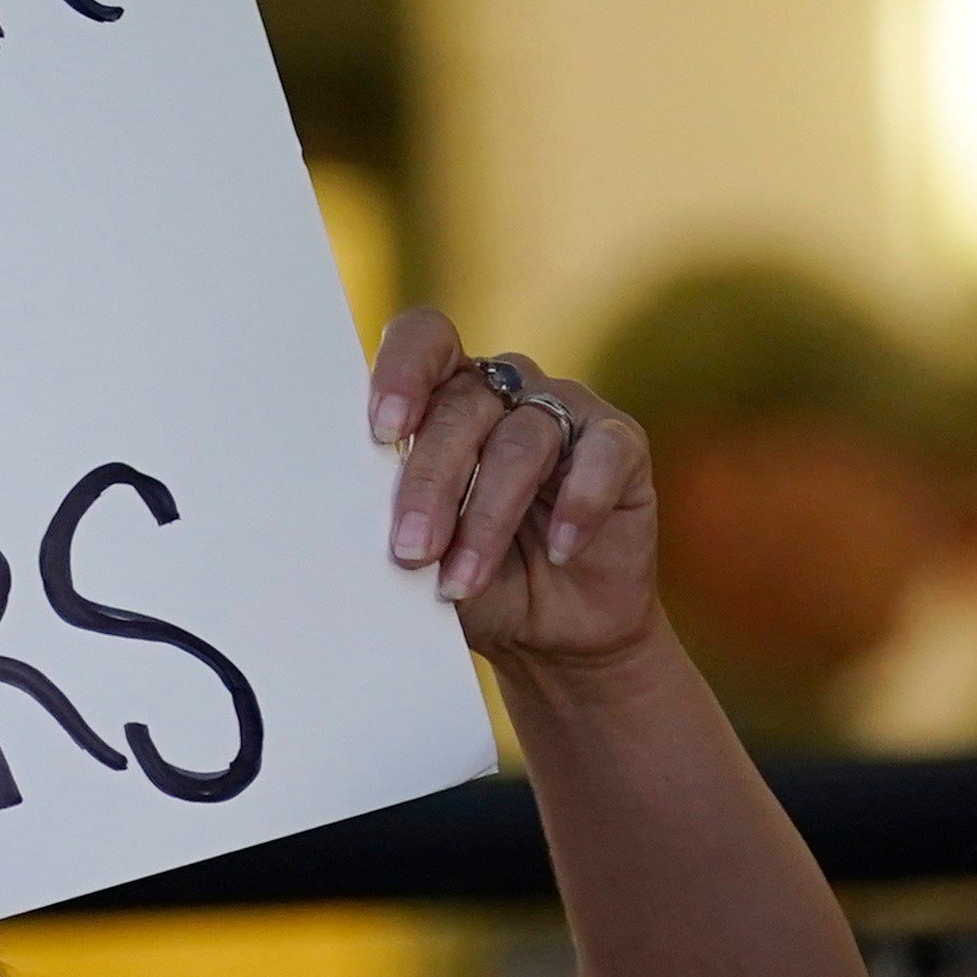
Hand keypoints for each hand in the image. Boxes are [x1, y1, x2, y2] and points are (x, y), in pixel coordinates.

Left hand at [365, 307, 662, 675]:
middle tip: (412, 550)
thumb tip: (357, 522)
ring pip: (522, 439)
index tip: (383, 432)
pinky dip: (579, 504)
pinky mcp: (620, 445)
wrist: (553, 635)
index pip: (425, 342)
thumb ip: (402, 523)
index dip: (402, 372)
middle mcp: (504, 390)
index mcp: (446, 396)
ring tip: (463, 579)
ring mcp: (564, 411)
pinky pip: (601, 455)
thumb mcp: (430, 558)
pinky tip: (560, 549)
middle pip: (462, 406)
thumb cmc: (482, 582)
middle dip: (432, 484)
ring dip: (488, 516)